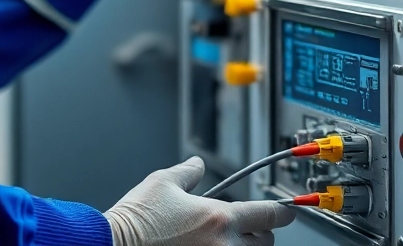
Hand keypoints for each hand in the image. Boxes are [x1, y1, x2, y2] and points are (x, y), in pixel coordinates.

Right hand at [104, 157, 294, 245]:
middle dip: (259, 233)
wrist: (114, 245)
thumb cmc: (136, 219)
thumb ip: (187, 172)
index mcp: (219, 218)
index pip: (270, 215)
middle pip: (266, 243)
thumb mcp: (162, 182)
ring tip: (226, 241)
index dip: (284, 212)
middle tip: (245, 227)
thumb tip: (197, 164)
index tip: (288, 211)